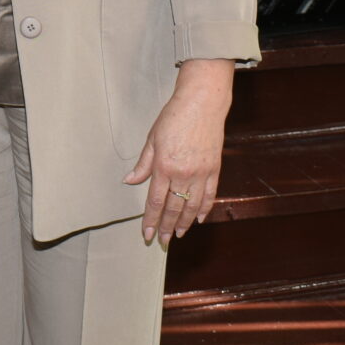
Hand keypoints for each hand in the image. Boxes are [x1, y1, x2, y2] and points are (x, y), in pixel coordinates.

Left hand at [123, 58, 233, 243]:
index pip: (155, 201)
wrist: (202, 104)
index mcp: (164, 166)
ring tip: (178, 234)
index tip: (146, 234)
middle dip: (165, 227)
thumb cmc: (174, 117)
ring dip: (185, 223)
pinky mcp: (214, 169)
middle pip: (173, 208)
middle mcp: (183, 173)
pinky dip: (204, 209)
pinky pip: (209, 195)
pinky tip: (199, 219)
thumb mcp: (152, 139)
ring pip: (192, 206)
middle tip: (161, 241)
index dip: (150, 220)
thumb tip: (129, 181)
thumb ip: (143, 164)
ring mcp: (201, 173)